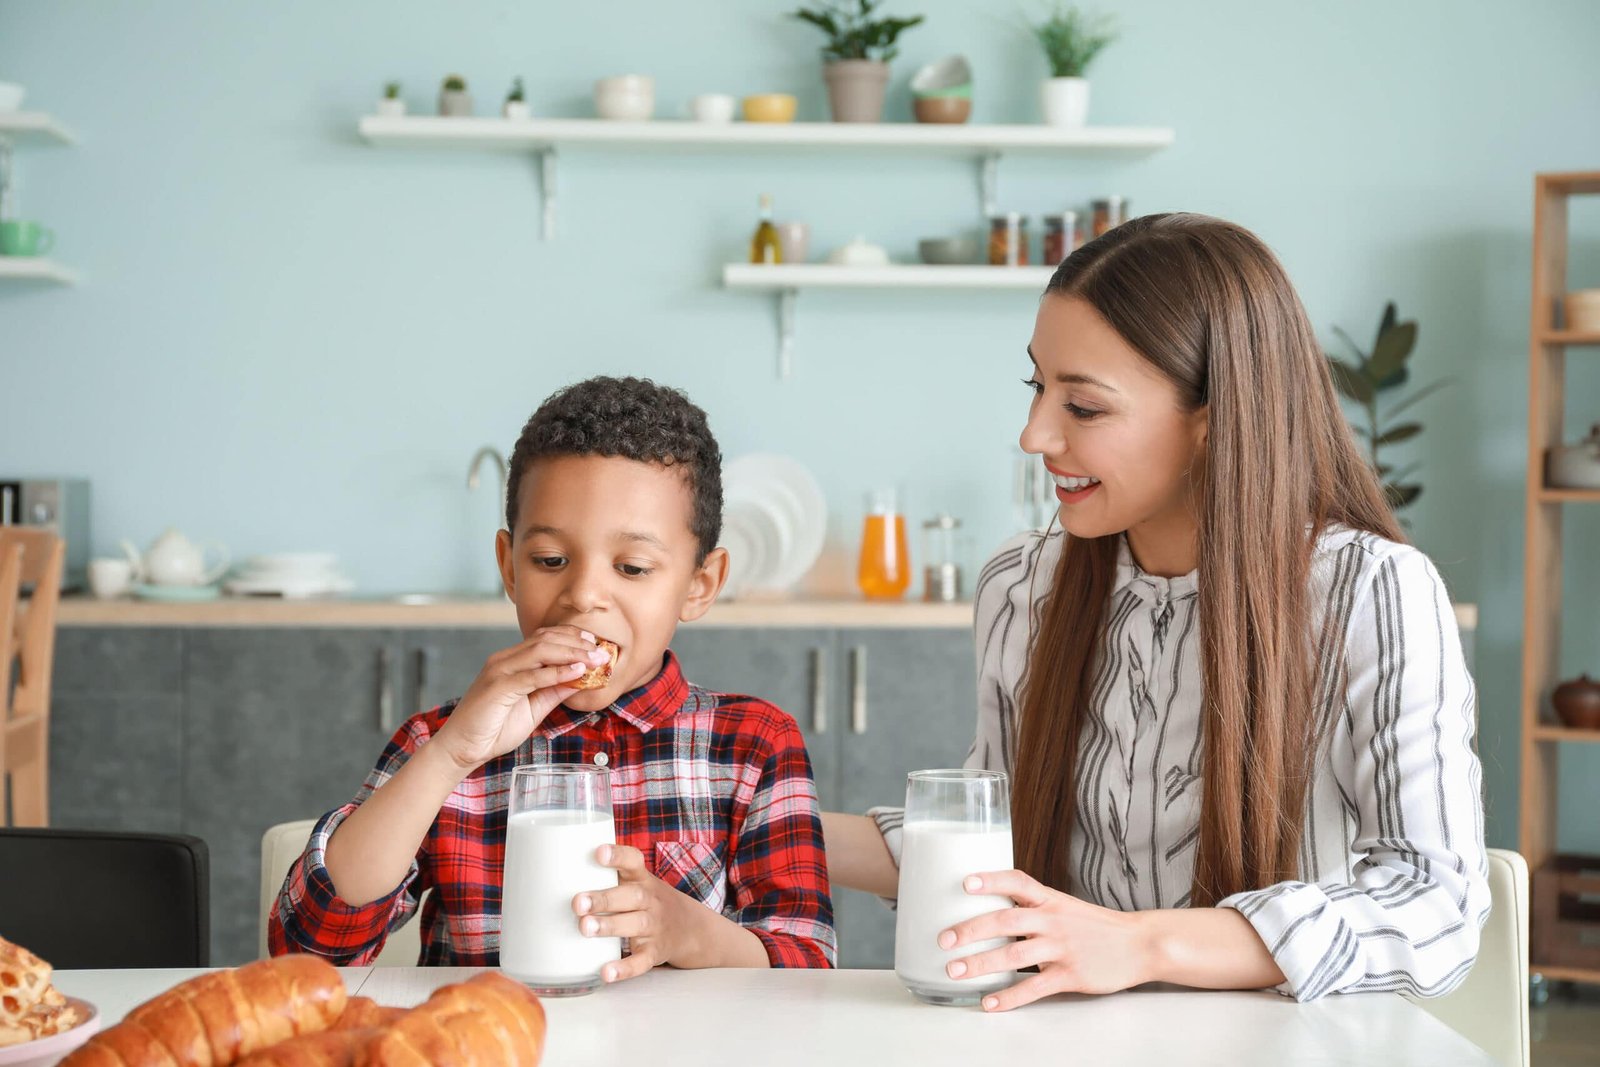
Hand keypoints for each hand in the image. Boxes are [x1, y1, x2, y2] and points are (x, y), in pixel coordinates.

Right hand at [433, 626, 609, 772]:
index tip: (596, 645)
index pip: (545, 638)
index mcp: (511, 661)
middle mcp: (504, 660)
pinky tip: (576, 672)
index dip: (572, 637)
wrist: (462, 749)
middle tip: (604, 651)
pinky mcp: (497, 687)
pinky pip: (532, 675)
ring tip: (596, 659)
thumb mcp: (533, 709)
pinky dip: (557, 672)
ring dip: (573, 653)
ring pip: (540, 651)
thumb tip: (580, 679)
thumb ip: (553, 692)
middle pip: (546, 639)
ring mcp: (499, 671)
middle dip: (578, 643)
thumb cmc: (493, 730)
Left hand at [573, 844, 707, 982]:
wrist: (688, 927)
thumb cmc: (646, 901)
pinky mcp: (654, 952)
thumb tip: (552, 876)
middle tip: (577, 902)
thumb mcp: (635, 883)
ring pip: (635, 925)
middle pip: (631, 896)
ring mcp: (654, 926)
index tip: (598, 852)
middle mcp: (650, 900)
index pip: (633, 861)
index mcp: (642, 879)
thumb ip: (605, 878)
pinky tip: (606, 972)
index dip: (617, 856)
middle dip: (604, 899)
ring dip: (609, 926)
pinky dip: (625, 968)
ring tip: (585, 928)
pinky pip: (641, 961)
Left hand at [939, 869, 1153, 1010]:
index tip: (965, 883)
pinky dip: (1009, 996)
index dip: (991, 880)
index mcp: (1051, 899)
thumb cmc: (1097, 926)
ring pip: (1014, 954)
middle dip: (972, 929)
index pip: (1018, 881)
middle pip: (1006, 919)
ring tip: (955, 971)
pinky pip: (1034, 987)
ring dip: (981, 963)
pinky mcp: (1071, 975)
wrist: (1140, 944)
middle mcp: (1053, 920)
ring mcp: (1062, 947)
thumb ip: (1034, 909)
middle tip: (944, 940)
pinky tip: (989, 1002)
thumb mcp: (1066, 906)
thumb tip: (994, 913)